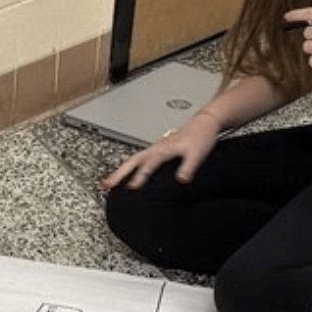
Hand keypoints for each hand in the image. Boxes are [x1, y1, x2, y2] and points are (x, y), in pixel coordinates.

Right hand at [99, 110, 223, 188]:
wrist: (205, 123)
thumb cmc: (200, 136)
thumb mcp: (197, 154)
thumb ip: (188, 167)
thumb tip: (181, 180)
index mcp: (163, 149)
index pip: (148, 165)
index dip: (140, 176)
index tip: (131, 187)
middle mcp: (156, 148)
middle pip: (132, 161)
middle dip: (118, 173)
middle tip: (106, 184)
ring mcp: (156, 148)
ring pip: (134, 159)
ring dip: (121, 170)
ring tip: (110, 182)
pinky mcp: (158, 150)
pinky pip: (140, 159)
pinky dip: (130, 166)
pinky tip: (129, 174)